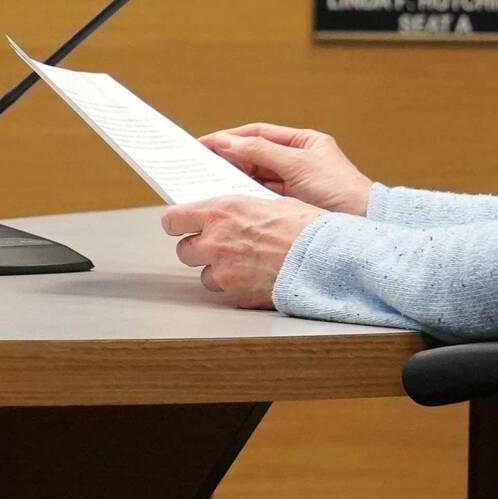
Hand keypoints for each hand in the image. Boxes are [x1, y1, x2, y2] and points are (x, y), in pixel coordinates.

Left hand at [163, 194, 324, 307]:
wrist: (324, 258)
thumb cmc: (304, 226)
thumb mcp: (269, 203)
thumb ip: (241, 210)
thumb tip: (230, 213)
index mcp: (220, 212)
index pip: (173, 219)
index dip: (177, 223)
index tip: (182, 225)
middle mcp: (215, 241)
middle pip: (184, 250)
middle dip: (198, 249)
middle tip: (217, 247)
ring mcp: (224, 271)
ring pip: (204, 275)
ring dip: (217, 271)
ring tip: (243, 265)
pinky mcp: (236, 295)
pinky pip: (225, 293)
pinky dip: (236, 288)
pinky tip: (255, 279)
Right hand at [198, 123, 372, 214]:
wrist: (365, 225)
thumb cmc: (342, 191)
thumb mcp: (298, 165)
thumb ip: (260, 152)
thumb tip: (226, 143)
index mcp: (304, 143)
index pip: (258, 133)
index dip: (230, 138)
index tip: (203, 143)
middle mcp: (298, 161)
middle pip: (254, 155)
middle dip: (228, 159)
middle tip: (198, 165)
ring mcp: (296, 185)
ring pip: (256, 178)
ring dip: (234, 180)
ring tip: (207, 184)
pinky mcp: (293, 207)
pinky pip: (263, 198)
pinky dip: (246, 198)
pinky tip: (228, 201)